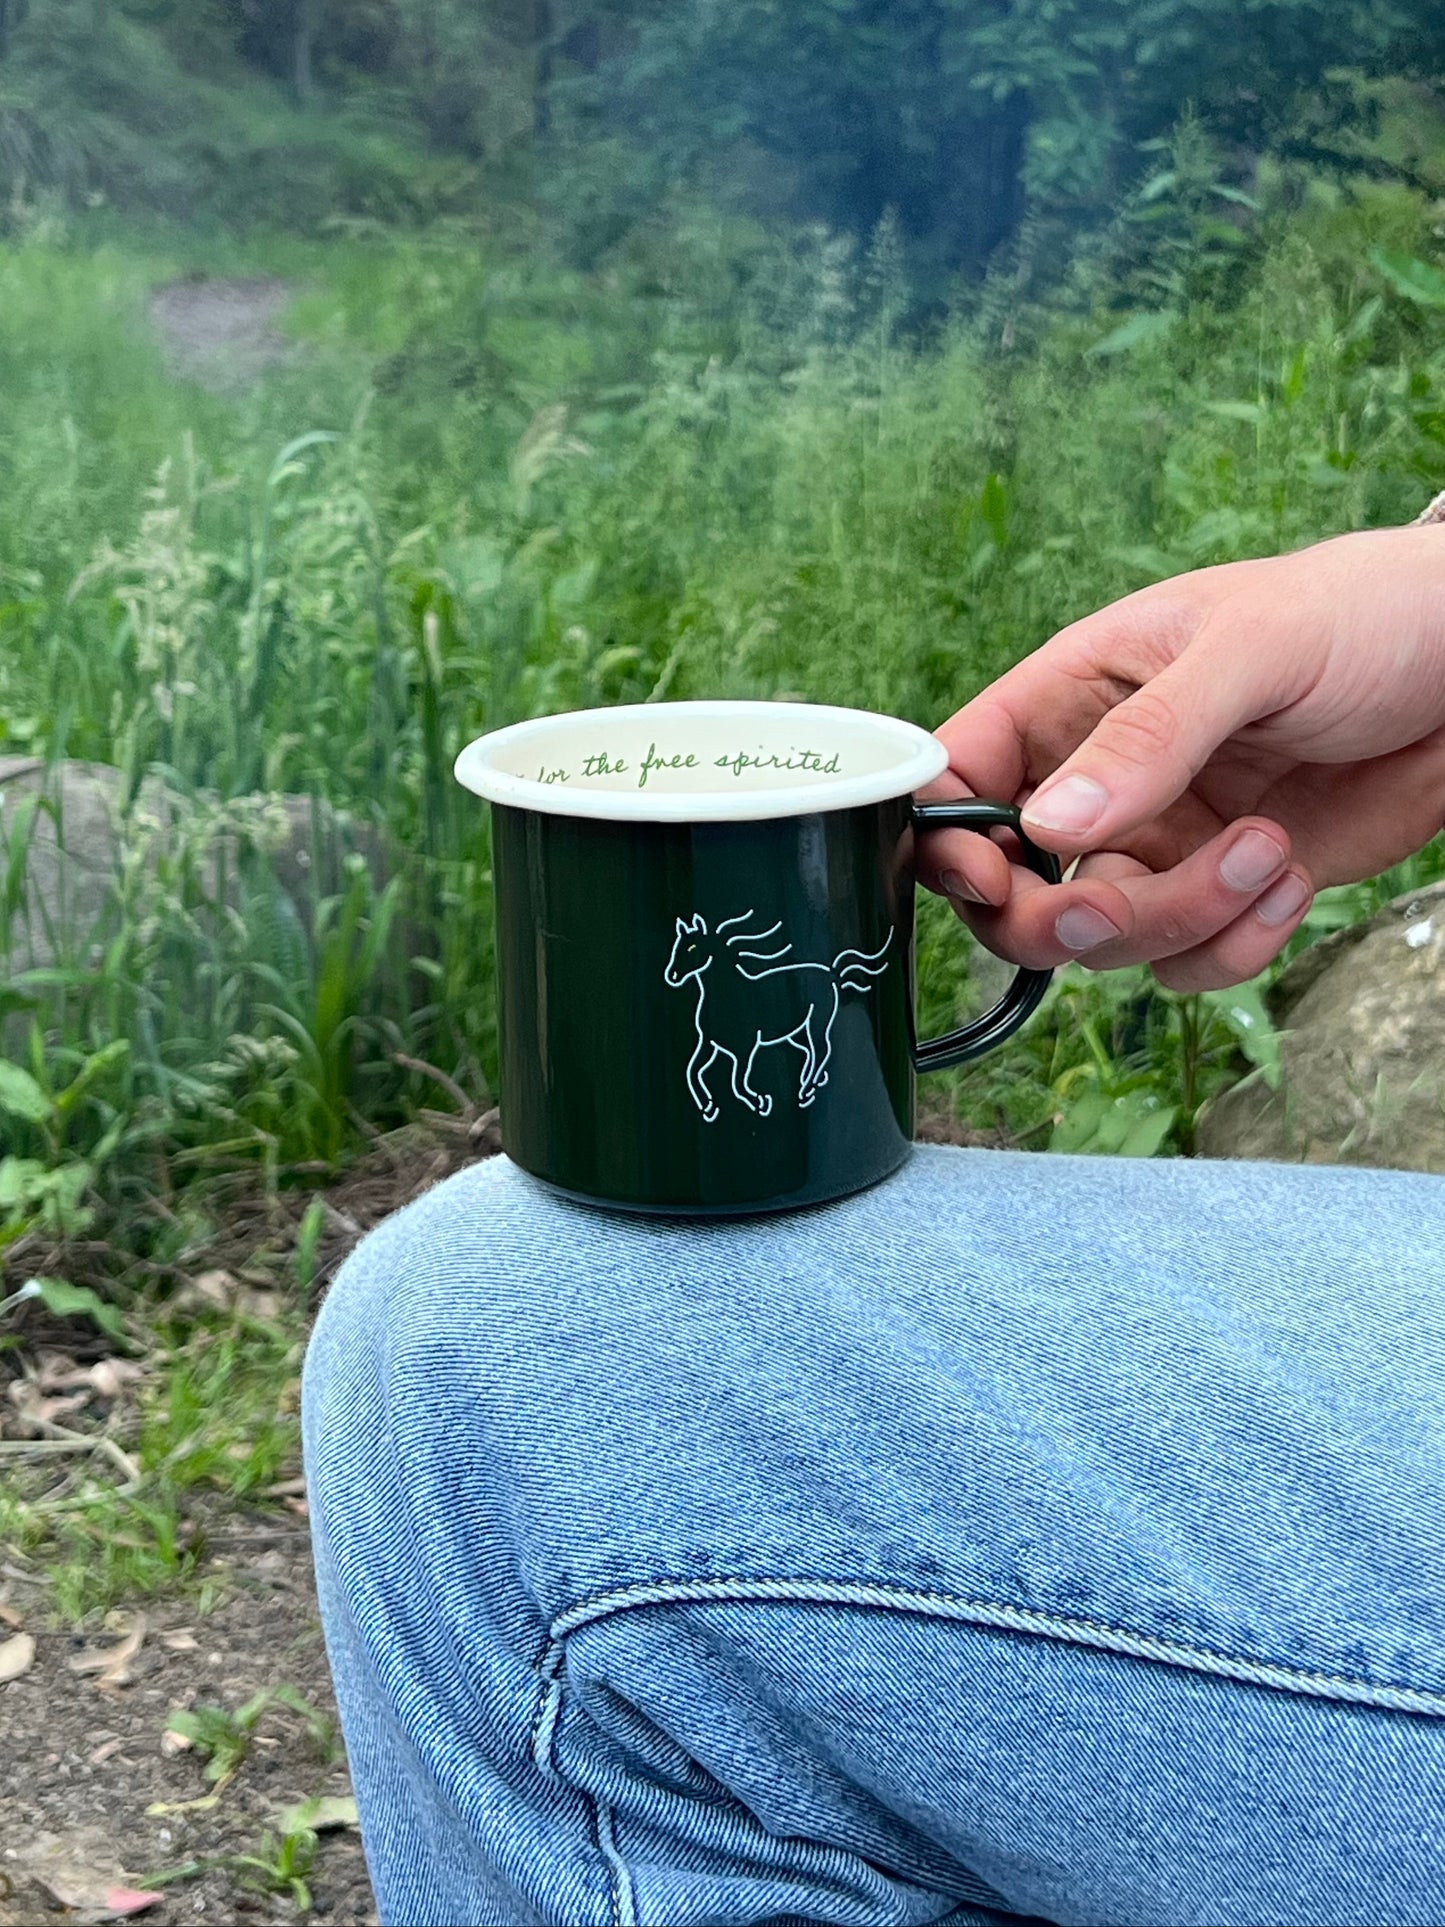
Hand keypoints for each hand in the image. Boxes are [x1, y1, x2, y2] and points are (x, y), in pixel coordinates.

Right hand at [918, 526, 1444, 989]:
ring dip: (1181, 921)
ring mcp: (1161, 842)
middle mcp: (1101, 780)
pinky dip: (1236, 946)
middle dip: (1058, 919)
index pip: (958, 774)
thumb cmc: (1363, 615)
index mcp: (1074, 696)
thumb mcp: (1251, 650)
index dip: (948, 838)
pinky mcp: (1224, 891)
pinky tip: (1291, 877)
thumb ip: (1146, 737)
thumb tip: (1045, 826)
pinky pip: (1187, 963)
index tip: (992, 874)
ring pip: (1106, 940)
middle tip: (1116, 905)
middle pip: (1012, 891)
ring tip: (1266, 849)